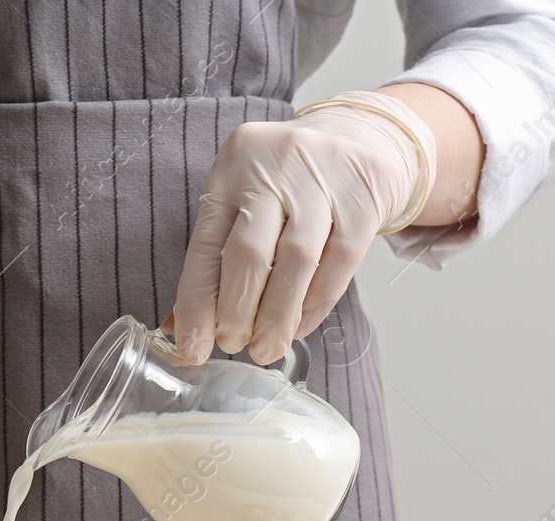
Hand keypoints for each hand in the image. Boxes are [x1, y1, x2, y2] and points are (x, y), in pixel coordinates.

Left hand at [168, 91, 434, 364]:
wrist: (362, 138)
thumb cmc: (291, 182)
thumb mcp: (248, 197)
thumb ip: (222, 252)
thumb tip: (190, 326)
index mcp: (232, 167)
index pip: (207, 244)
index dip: (197, 303)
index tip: (193, 347)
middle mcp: (275, 166)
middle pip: (249, 252)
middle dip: (238, 312)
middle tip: (235, 345)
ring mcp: (324, 179)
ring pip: (296, 261)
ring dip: (277, 317)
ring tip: (267, 349)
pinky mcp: (364, 198)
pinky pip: (339, 263)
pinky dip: (315, 304)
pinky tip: (300, 327)